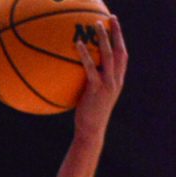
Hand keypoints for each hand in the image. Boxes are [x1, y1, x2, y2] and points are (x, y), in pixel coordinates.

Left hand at [74, 16, 127, 140]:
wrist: (91, 132)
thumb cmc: (89, 116)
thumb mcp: (94, 98)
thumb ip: (93, 84)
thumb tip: (80, 73)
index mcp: (117, 82)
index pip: (123, 57)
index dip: (121, 41)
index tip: (116, 28)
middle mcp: (115, 81)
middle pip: (120, 51)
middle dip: (117, 33)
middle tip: (111, 18)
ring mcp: (107, 85)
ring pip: (108, 56)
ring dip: (104, 39)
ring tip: (97, 25)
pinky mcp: (96, 90)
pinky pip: (91, 68)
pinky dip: (86, 55)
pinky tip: (79, 44)